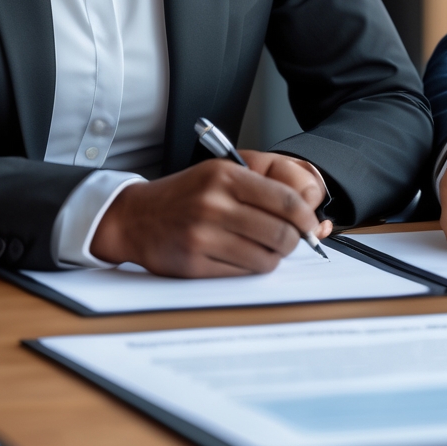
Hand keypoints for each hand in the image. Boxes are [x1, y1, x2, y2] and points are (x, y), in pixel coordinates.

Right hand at [88, 151, 332, 275]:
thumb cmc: (186, 194)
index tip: (311, 225)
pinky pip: (242, 273)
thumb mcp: (220, 171)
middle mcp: (214, 204)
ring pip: (265, 258)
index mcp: (225, 177)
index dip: (306, 217)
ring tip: (264, 248)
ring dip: (272, 257)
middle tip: (290, 241)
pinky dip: (249, 268)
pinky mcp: (194, 264)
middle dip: (294, 241)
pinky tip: (241, 257)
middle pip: (280, 233)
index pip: (285, 200)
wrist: (135, 217)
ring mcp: (203, 236)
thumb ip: (262, 184)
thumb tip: (306, 209)